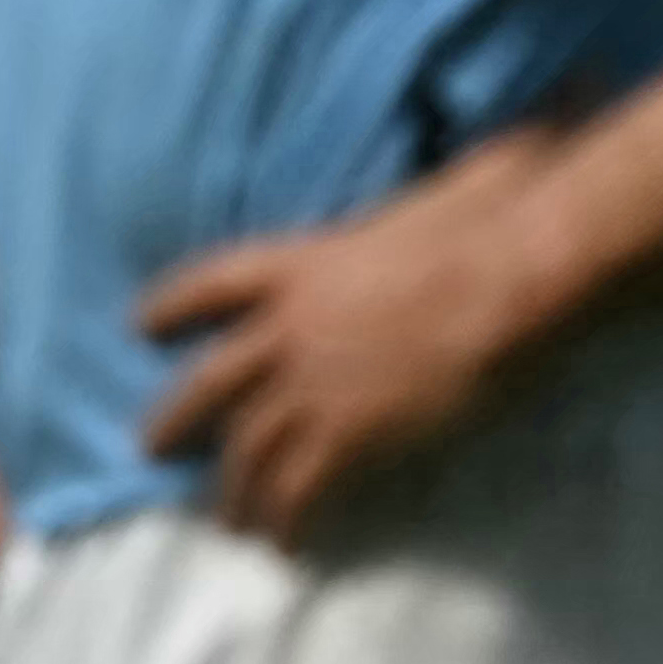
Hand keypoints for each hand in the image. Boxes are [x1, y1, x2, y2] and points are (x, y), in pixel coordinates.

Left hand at [134, 124, 575, 543]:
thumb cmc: (491, 223)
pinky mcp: (346, 435)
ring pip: (247, 452)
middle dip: (174, 421)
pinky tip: (287, 544)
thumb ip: (453, 172)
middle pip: (206, 384)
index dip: (172, 305)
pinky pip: (298, 490)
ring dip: (236, 492)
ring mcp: (311, 386)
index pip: (210, 282)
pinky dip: (287, 520)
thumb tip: (521, 119)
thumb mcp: (449, 185)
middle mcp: (287, 328)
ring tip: (232, 523)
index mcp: (301, 261)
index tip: (141, 325)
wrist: (511, 279)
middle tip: (148, 448)